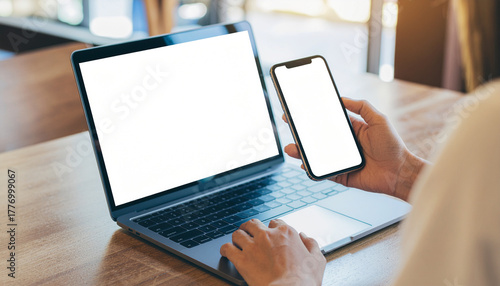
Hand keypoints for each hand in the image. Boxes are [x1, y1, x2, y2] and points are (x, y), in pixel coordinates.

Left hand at [220, 219, 325, 285]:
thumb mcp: (317, 260)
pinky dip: (225, 250)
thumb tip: (305, 237)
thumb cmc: (304, 279)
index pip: (275, 222)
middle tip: (249, 233)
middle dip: (250, 228)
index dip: (271, 228)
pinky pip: (227, 248)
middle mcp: (267, 235)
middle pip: (252, 224)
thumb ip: (311, 244)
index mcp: (286, 233)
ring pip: (238, 234)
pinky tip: (226, 252)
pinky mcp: (242, 260)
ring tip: (237, 242)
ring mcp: (253, 246)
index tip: (270, 234)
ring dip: (237, 237)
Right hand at [283, 98, 427, 200]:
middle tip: (290, 125)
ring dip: (302, 152)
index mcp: (350, 131)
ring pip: (316, 156)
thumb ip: (362, 106)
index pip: (327, 122)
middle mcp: (343, 145)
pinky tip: (305, 164)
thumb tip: (342, 98)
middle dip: (301, 133)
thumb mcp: (379, 119)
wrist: (400, 172)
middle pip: (317, 139)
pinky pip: (323, 173)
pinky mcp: (341, 175)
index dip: (312, 117)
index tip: (299, 110)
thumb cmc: (393, 146)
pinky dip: (312, 170)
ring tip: (292, 148)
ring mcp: (340, 161)